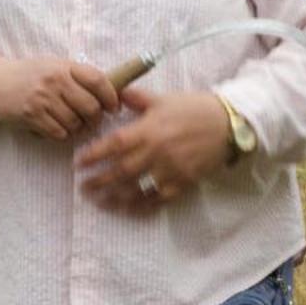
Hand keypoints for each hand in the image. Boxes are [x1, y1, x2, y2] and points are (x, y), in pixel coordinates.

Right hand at [0, 54, 118, 140]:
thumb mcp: (53, 66)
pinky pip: (59, 133)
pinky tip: (54, 126)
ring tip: (70, 123)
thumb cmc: (29, 76)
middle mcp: (54, 80)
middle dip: (95, 118)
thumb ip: (77, 76)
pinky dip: (61, 134)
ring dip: (77, 128)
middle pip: (91, 106)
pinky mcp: (32, 116)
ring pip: (76, 123)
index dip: (111, 96)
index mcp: (63, 66)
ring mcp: (43, 99)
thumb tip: (109, 91)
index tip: (113, 107)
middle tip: (92, 121)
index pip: (98, 80)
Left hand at [75, 89, 232, 208]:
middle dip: (99, 181)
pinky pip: (158, 199)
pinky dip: (142, 206)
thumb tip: (114, 95)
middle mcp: (156, 152)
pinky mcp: (183, 183)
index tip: (78, 163)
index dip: (94, 155)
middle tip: (83, 187)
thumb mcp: (162, 98)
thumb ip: (136, 98)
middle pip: (121, 171)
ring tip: (100, 201)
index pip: (114, 145)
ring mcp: (169, 171)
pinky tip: (129, 209)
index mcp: (148, 129)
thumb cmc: (193, 108)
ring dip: (115, 197)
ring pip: (137, 189)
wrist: (227, 125)